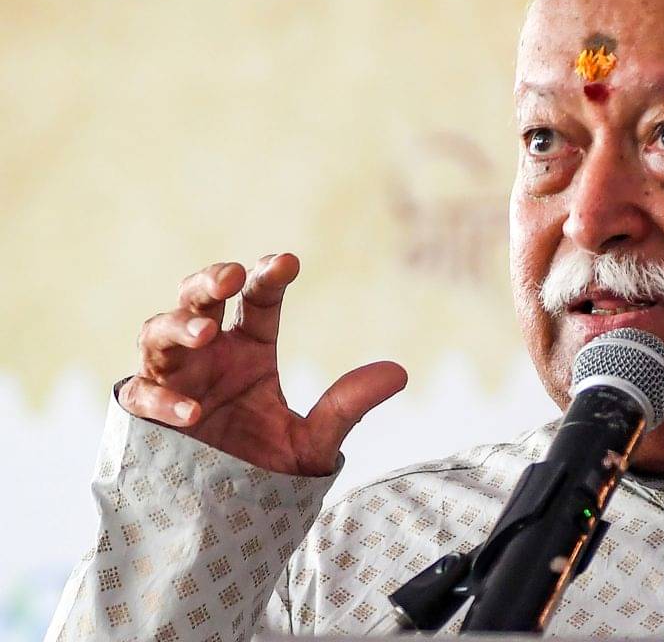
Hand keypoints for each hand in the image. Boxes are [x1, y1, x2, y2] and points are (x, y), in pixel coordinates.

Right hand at [119, 254, 406, 475]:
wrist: (230, 521)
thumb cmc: (268, 472)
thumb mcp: (313, 442)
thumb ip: (347, 407)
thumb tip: (399, 372)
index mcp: (250, 349)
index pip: (258, 302)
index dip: (269, 277)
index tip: (289, 262)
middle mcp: (210, 355)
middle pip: (199, 300)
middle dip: (209, 281)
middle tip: (231, 276)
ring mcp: (175, 380)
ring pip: (158, 333)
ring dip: (178, 326)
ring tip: (205, 333)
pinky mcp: (147, 416)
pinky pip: (142, 395)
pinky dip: (163, 400)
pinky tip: (192, 414)